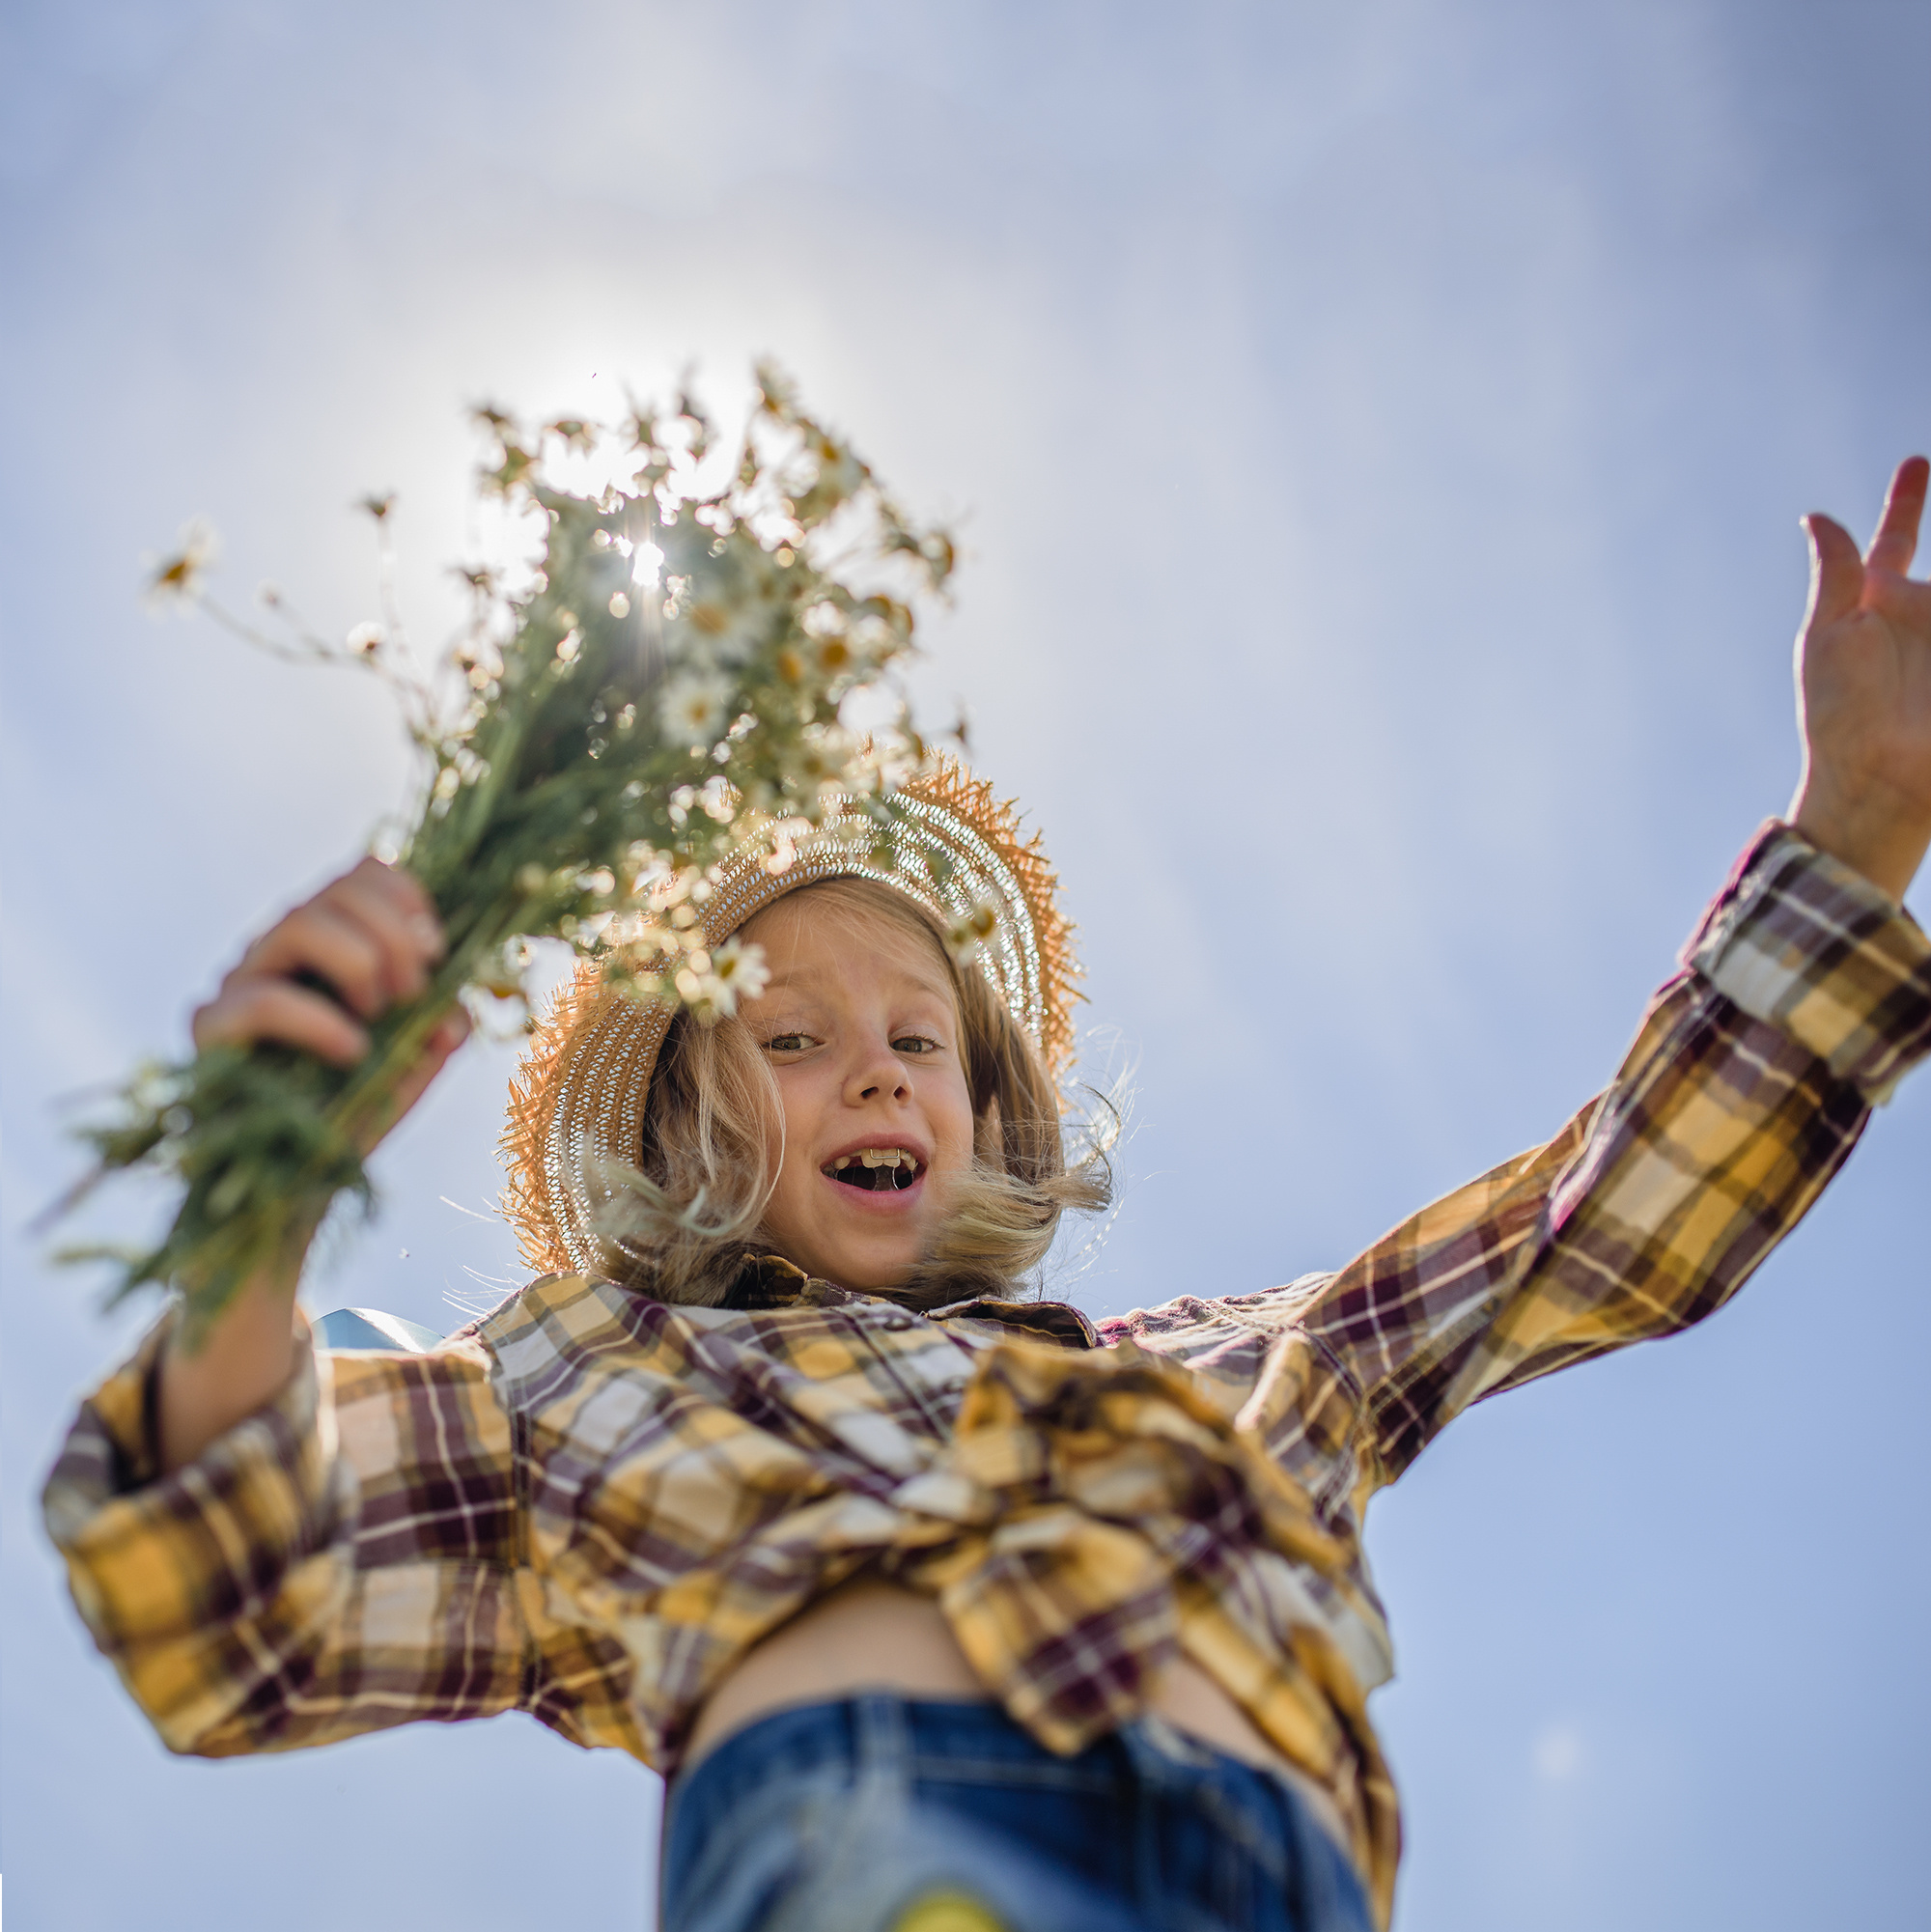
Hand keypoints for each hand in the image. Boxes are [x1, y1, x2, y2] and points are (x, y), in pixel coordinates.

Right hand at [193, 857, 469, 1152]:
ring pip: (298, 922)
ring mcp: (241, 981)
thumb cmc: (358, 1106)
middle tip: (412, 994)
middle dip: (393, 935)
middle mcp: (282, 948)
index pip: (363, 873)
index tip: (435, 953)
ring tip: (379, 1017)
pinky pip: (262, 1000)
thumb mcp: (419, 1055)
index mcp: (333, 940)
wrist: (300, 1179)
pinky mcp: (210, 1028)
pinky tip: (352, 1052)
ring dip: (360, 963)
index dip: (407, 899)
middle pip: (336, 890)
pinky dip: (319, 1021)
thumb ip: (442, 1016)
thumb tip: (451, 1008)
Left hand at [1790, 455, 1930, 900]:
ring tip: (1929, 593)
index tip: (1917, 463)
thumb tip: (1818, 517)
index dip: (1907, 504)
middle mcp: (1925, 617)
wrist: (1878, 779)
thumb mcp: (1830, 637)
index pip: (1897, 540)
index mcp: (1881, 605)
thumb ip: (1836, 574)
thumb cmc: (1841, 715)